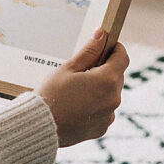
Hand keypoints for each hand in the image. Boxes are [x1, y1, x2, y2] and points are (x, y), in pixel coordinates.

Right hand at [35, 29, 128, 146]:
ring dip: (100, 88)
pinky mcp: (102, 128)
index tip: (107, 45)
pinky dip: (96, 105)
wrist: (41, 126)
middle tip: (83, 69)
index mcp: (107, 80)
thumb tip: (101, 35)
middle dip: (104, 69)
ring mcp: (109, 115)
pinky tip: (77, 105)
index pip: (122, 58)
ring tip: (76, 90)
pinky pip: (104, 110)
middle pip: (117, 76)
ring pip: (110, 94)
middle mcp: (113, 99)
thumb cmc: (52, 94)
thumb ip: (89, 51)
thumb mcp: (69, 67)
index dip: (116, 49)